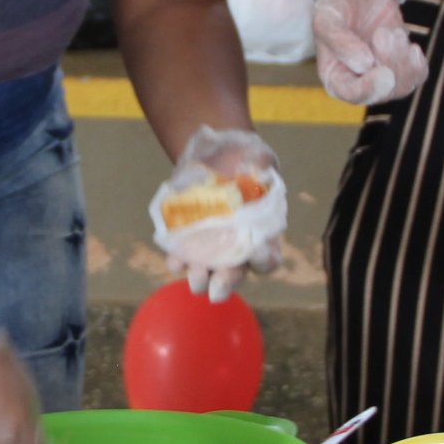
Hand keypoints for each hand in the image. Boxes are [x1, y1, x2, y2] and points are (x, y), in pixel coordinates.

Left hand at [155, 127, 284, 304]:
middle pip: (235, 273)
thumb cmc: (243, 157)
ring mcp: (211, 245)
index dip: (264, 259)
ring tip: (195, 277)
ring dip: (200, 277)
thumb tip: (257, 169)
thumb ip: (261, 165)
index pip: (268, 257)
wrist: (211, 152)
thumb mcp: (257, 155)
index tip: (258, 251)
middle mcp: (237, 246)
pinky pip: (182, 256)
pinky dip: (178, 260)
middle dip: (226, 282)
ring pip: (207, 272)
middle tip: (217, 291)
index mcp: (262, 232)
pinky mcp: (187, 238)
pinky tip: (175, 260)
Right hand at [310, 0, 427, 105]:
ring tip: (393, 32)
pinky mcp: (400, 64)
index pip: (352, 95)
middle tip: (383, 32)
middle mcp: (357, 80)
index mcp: (335, 75)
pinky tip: (410, 46)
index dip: (369, 89)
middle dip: (390, 63)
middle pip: (382, 93)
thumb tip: (364, 65)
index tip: (384, 72)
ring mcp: (380, 74)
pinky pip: (417, 77)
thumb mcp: (328, 15)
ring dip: (403, 59)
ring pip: (402, 86)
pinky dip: (417, 63)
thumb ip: (339, 40)